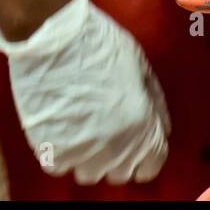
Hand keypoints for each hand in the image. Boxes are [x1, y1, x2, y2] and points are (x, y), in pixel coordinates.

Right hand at [0, 0, 170, 185]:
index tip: (141, 144)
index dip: (149, 155)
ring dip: (91, 159)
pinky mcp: (46, 147)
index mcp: (140, 123)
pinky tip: (64, 130)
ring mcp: (78, 149)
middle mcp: (112, 145)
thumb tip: (163, 128)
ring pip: (89, 174)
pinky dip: (62, 154)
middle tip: (112, 131)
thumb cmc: (101, 43)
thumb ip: (155, 101)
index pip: (152, 165)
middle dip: (122, 157)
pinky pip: (60, 167)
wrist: (51, 36)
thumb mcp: (141, 65)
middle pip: (121, 173)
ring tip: (86, 131)